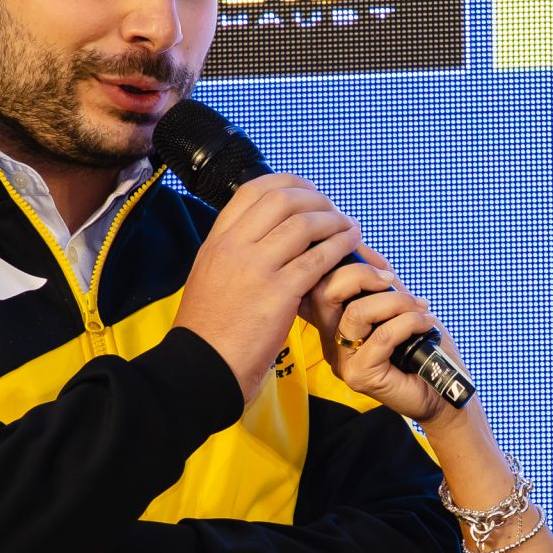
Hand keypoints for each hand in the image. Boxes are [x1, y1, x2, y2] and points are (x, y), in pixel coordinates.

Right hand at [175, 175, 360, 400]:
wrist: (202, 368)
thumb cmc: (211, 332)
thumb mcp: (211, 278)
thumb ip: (236, 254)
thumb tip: (267, 238)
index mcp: (217, 241)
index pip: (253, 190)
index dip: (287, 184)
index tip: (309, 192)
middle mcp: (233, 247)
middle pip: (282, 200)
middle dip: (315, 199)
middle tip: (333, 211)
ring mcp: (255, 268)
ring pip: (303, 224)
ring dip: (333, 221)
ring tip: (349, 227)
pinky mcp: (277, 294)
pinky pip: (316, 258)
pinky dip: (339, 246)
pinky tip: (350, 244)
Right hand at [305, 244, 463, 421]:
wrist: (443, 389)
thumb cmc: (422, 348)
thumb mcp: (399, 304)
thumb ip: (378, 279)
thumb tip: (360, 244)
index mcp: (333, 324)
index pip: (315, 285)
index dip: (335, 261)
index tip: (365, 251)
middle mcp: (330, 342)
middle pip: (323, 292)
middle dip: (360, 274)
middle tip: (391, 280)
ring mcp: (342, 361)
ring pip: (356, 313)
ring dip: (394, 302)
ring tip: (419, 308)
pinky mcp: (360, 376)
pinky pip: (380, 337)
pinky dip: (408, 323)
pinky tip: (424, 324)